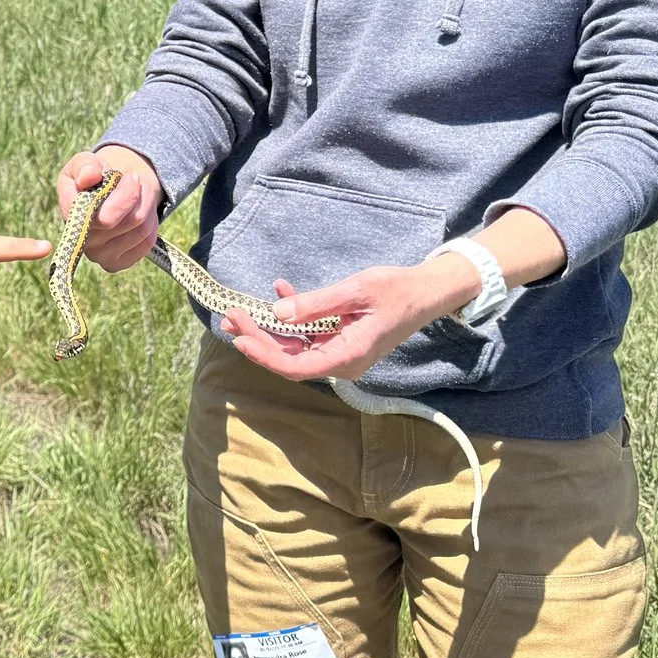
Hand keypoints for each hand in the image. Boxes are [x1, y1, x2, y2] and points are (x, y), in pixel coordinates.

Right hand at [53, 146, 163, 270]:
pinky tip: (141, 211)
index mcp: (71, 215)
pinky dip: (151, 222)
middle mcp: (82, 242)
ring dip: (147, 204)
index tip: (130, 176)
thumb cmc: (93, 177)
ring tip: (140, 191)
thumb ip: (84, 166)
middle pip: (127, 221)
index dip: (124, 196)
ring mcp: (99, 256)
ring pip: (140, 229)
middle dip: (138, 195)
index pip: (103, 217)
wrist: (103, 195)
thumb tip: (89, 177)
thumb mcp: (85, 163)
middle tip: (137, 179)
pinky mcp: (116, 264)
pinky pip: (147, 242)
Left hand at [215, 255, 479, 383]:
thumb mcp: (355, 291)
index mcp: (348, 357)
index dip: (264, 355)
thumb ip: (316, 303)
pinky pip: (310, 334)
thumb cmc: (396, 290)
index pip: (296, 367)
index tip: (240, 338)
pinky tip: (280, 292)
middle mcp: (342, 362)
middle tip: (231, 317)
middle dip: (259, 339)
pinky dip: (293, 317)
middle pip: (291, 358)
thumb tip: (278, 312)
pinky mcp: (340, 340)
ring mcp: (341, 353)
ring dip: (269, 329)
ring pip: (296, 347)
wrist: (426, 291)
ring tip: (241, 312)